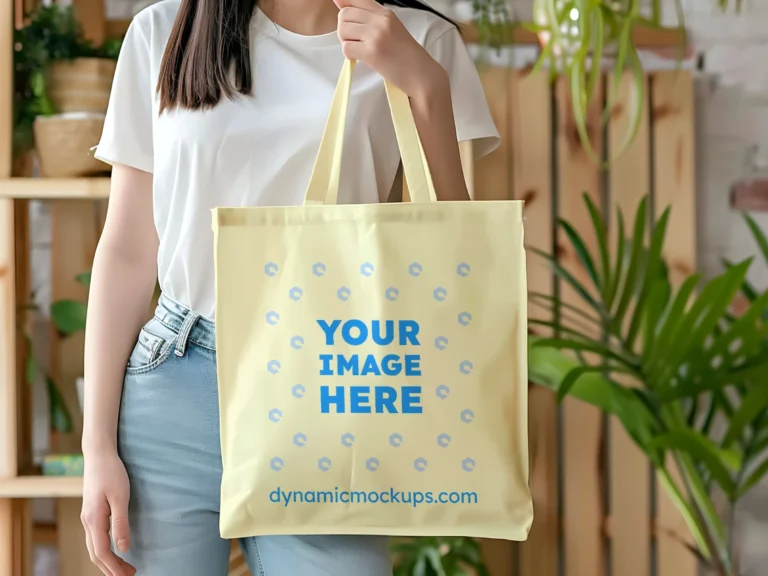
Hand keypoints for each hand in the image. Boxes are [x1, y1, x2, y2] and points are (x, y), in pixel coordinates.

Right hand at [81, 448, 135, 575]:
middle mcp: (87, 521)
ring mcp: (87, 517)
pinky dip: (104, 550)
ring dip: (108, 560)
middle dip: (111, 568)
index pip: (102, 552)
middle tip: (129, 575)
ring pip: (94, 547)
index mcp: (94, 519)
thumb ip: (121, 523)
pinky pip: (95, 539)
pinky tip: (114, 550)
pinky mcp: (91, 512)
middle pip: (96, 554)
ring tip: (124, 568)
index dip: (113, 567)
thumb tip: (124, 548)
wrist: (98, 455)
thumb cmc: (111, 472)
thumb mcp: (120, 497)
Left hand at [334, 0, 447, 98]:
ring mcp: (376, 35)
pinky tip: (361, 58)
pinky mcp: (372, 52)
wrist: (420, 74)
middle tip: (355, 40)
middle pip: (345, 14)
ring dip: (346, 41)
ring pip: (343, 30)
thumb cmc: (406, 55)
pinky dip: (349, 55)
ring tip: (359, 49)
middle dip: (344, 29)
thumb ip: (369, 17)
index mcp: (386, 13)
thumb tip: (340, 2)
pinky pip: (346, 48)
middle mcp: (381, 20)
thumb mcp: (391, 28)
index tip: (341, 10)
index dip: (344, 4)